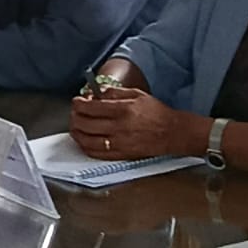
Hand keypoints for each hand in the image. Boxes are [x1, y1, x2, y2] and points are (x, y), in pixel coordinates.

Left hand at [69, 88, 185, 159]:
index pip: (90, 107)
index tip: (76, 101)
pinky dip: (85, 146)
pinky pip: (96, 153)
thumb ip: (114, 92)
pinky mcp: (121, 155)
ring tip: (75, 126)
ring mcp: (119, 143)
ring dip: (76, 132)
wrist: (173, 132)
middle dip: (75, 117)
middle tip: (74, 113)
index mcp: (123, 110)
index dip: (79, 104)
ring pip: (87, 140)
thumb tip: (95, 92)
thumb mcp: (136, 94)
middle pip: (85, 123)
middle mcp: (119, 127)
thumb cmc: (156, 113)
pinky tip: (84, 140)